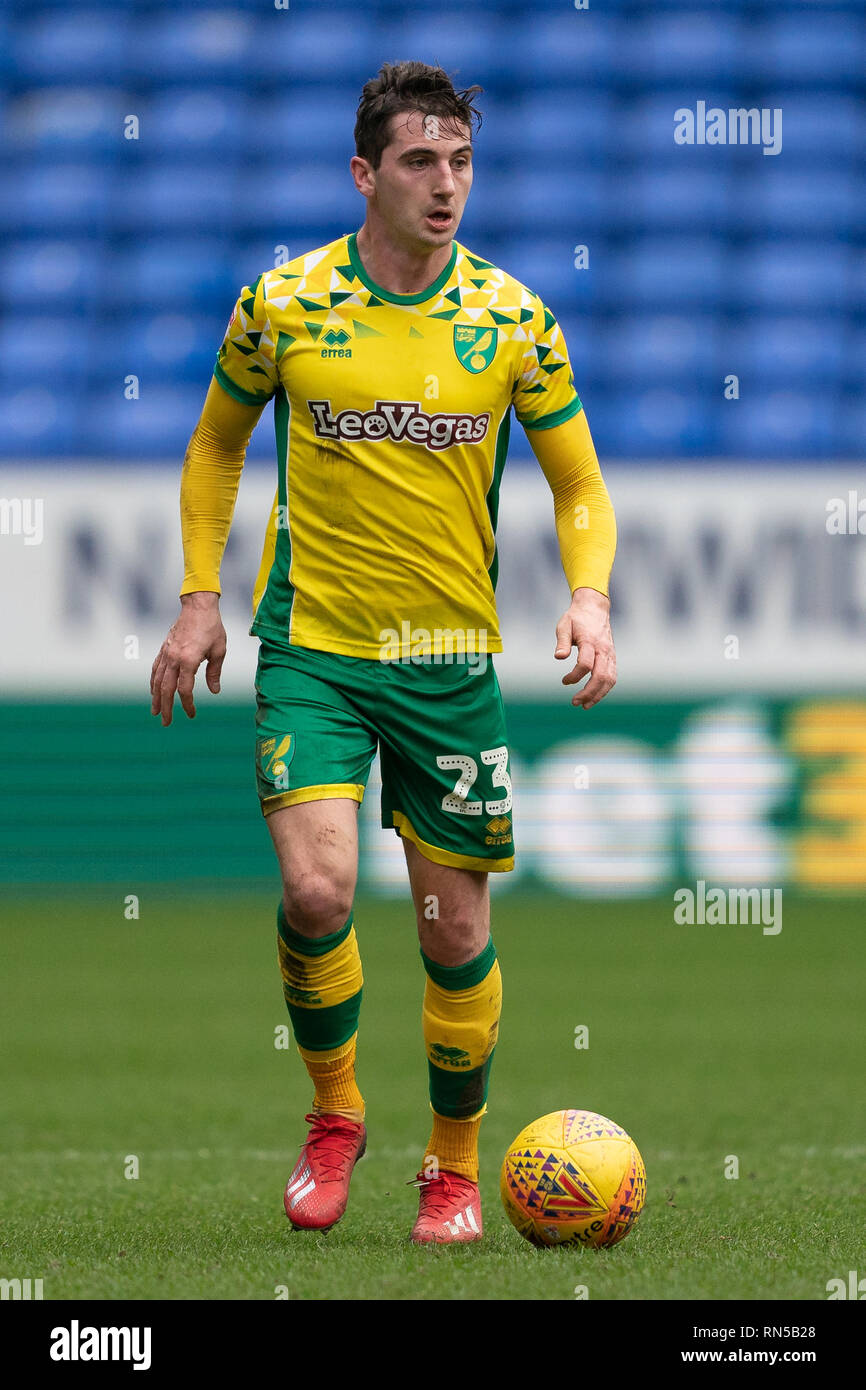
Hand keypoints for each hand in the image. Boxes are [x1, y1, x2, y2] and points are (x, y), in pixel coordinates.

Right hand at [150, 592, 225, 725]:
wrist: (198, 606)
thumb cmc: (212, 627)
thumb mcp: (219, 650)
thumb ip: (214, 672)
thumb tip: (214, 691)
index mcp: (189, 659)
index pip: (185, 689)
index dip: (187, 703)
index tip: (191, 713)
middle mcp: (174, 658)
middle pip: (166, 689)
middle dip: (166, 707)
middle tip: (166, 723)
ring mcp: (167, 653)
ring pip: (157, 680)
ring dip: (156, 698)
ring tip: (155, 712)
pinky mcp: (164, 649)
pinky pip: (155, 669)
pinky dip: (153, 682)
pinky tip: (154, 691)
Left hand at [554, 587, 616, 708]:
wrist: (594, 608)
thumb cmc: (576, 618)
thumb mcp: (564, 625)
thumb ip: (562, 641)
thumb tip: (559, 657)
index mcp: (590, 641)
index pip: (586, 664)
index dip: (575, 676)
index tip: (564, 681)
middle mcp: (603, 649)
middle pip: (601, 676)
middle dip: (589, 693)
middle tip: (575, 702)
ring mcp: (610, 654)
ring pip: (609, 679)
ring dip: (598, 695)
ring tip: (585, 705)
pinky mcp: (612, 657)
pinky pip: (612, 676)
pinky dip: (604, 689)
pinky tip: (594, 696)